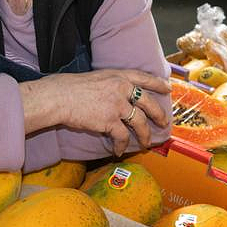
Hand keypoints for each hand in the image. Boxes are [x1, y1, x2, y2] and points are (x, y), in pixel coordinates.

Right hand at [20, 69, 170, 156]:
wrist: (58, 97)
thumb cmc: (68, 87)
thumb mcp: (94, 78)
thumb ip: (108, 84)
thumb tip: (113, 96)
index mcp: (117, 75)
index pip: (143, 77)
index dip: (158, 83)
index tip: (168, 87)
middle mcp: (121, 88)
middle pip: (149, 102)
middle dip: (159, 114)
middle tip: (164, 122)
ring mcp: (117, 105)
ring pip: (140, 122)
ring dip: (145, 135)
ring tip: (146, 144)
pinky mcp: (110, 121)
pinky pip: (123, 136)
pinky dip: (121, 145)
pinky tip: (118, 151)